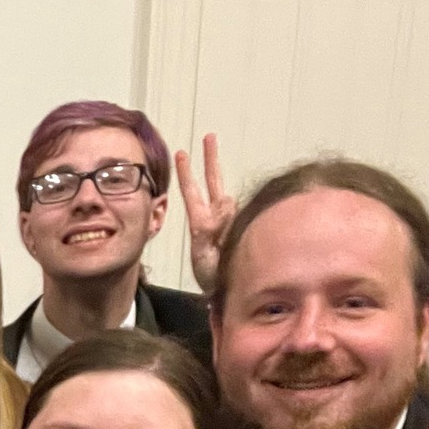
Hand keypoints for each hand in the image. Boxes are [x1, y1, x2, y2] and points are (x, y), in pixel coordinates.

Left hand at [173, 133, 234, 293]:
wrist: (229, 292)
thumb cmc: (212, 277)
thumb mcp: (202, 255)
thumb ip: (211, 229)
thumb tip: (227, 202)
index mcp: (200, 223)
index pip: (192, 192)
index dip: (186, 173)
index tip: (180, 153)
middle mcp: (217, 217)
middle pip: (213, 182)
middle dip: (210, 159)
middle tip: (208, 136)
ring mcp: (233, 219)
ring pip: (230, 200)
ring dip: (226, 214)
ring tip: (219, 240)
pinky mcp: (247, 223)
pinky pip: (245, 215)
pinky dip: (240, 223)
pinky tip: (234, 238)